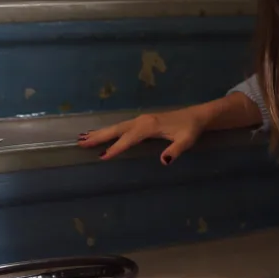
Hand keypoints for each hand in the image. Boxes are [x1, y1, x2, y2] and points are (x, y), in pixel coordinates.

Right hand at [78, 107, 205, 164]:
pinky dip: (109, 129)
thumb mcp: (187, 141)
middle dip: (99, 137)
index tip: (102, 156)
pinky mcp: (142, 121)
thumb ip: (176, 150)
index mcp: (150, 126)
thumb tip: (164, 161)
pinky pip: (121, 126)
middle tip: (81, 143)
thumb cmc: (191, 130)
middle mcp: (142, 121)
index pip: (129, 139)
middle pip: (117, 130)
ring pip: (117, 126)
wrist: (197, 116)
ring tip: (83, 138)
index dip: (116, 148)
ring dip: (100, 132)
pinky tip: (100, 133)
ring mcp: (141, 120)